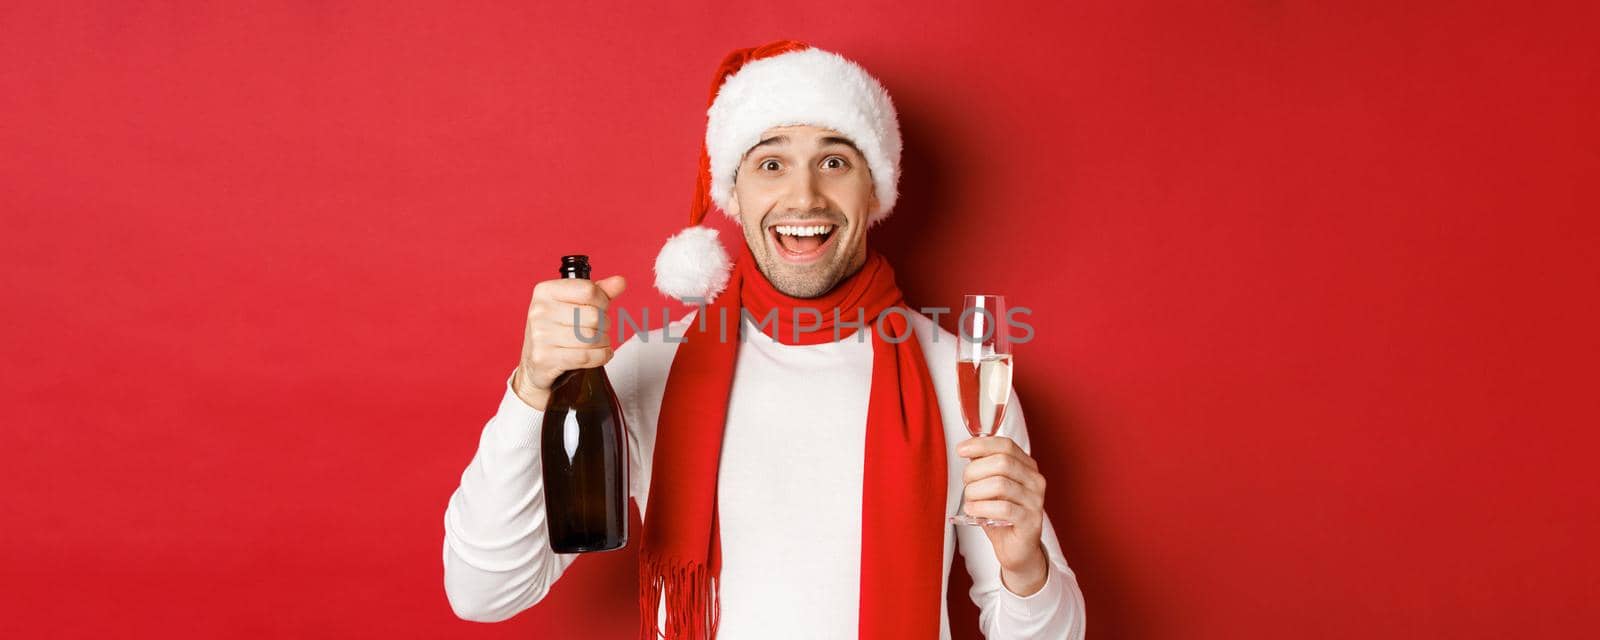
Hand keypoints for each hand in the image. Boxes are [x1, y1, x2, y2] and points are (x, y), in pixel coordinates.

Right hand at [512, 274, 626, 409]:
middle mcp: (540, 310)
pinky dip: (601, 356)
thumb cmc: (557, 328)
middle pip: (593, 316)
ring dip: (603, 342)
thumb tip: (620, 282)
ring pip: (591, 338)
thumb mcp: (573, 304)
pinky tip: (600, 354)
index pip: (588, 290)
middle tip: (599, 329)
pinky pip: (585, 357)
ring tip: (599, 342)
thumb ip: (599, 291)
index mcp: (546, 291)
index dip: (603, 301)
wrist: (534, 360)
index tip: (601, 308)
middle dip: (604, 325)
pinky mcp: (544, 358)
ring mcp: (540, 335)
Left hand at [956, 435, 1049, 595]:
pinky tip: (973, 511)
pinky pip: (1003, 508)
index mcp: (1027, 467)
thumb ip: (984, 468)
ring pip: (1000, 484)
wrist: (1017, 549)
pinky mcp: (1031, 521)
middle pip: (1002, 462)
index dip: (981, 445)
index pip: (1006, 445)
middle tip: (966, 484)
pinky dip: (982, 507)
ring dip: (976, 491)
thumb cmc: (1001, 516)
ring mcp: (1035, 501)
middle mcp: (1035, 480)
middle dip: (975, 471)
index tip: (961, 450)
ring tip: (969, 501)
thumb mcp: (991, 487)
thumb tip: (967, 451)